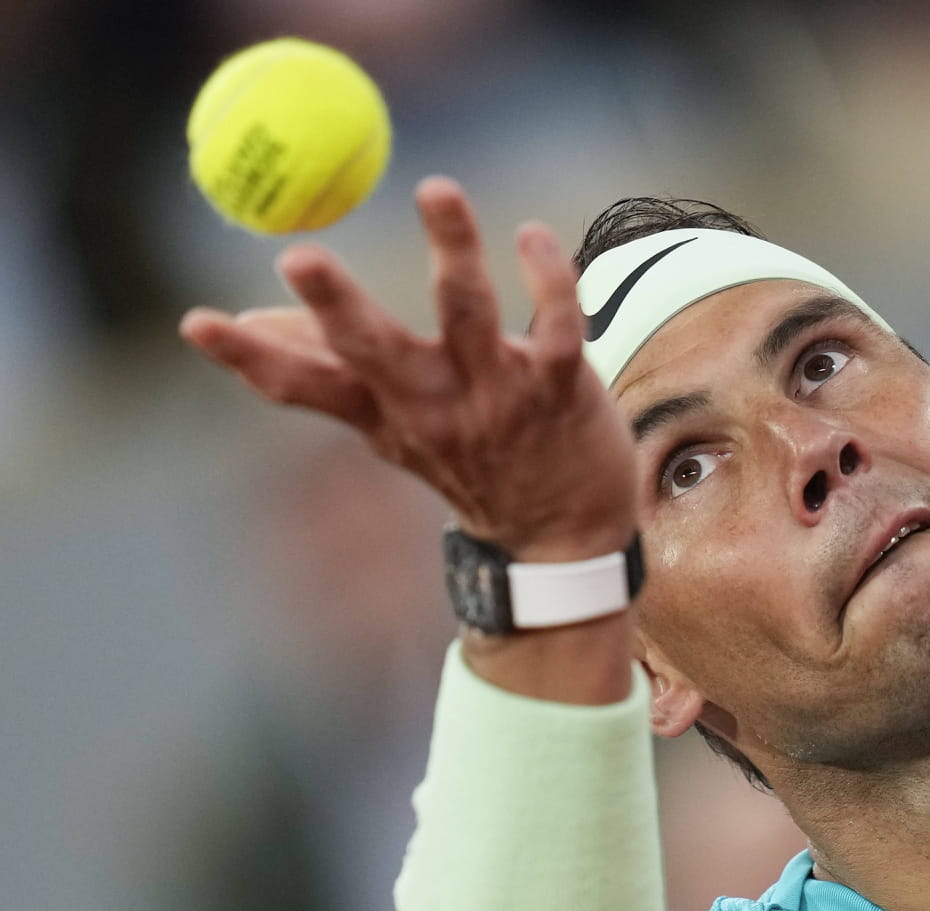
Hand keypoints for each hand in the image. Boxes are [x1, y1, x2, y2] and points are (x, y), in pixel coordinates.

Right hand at [181, 177, 636, 561]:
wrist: (565, 534)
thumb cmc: (471, 462)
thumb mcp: (390, 428)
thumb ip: (328, 372)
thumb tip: (250, 320)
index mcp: (384, 412)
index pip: (303, 386)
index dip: (249, 357)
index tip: (196, 322)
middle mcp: (433, 404)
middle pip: (375, 349)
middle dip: (336, 306)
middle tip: (298, 258)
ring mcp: (497, 397)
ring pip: (469, 314)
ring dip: (453, 249)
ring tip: (436, 189)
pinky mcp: (560, 388)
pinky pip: (559, 328)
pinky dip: (548, 279)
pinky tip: (532, 234)